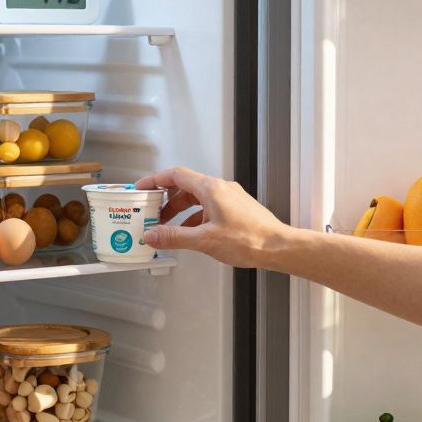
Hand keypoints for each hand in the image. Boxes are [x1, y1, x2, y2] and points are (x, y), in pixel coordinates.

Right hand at [135, 167, 287, 268]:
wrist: (278, 247)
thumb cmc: (249, 239)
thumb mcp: (204, 240)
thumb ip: (174, 237)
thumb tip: (153, 235)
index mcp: (211, 189)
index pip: (176, 175)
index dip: (156, 180)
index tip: (143, 187)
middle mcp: (220, 189)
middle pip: (185, 187)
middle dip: (166, 201)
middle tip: (153, 214)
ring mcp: (230, 198)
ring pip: (197, 199)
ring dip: (181, 211)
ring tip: (169, 228)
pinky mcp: (236, 209)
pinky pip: (209, 208)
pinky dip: (195, 218)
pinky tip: (191, 234)